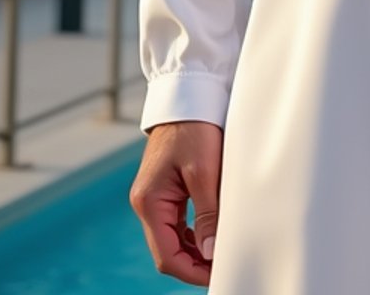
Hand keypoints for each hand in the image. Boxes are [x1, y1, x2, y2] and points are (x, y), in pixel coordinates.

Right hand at [129, 120, 223, 286]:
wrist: (188, 95)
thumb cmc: (195, 128)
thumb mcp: (205, 171)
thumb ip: (207, 214)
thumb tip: (210, 254)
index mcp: (149, 202)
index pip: (167, 256)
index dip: (192, 271)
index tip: (218, 274)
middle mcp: (147, 202)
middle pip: (168, 250)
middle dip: (194, 264)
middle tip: (223, 266)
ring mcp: (154, 196)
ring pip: (173, 238)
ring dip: (195, 250)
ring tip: (221, 253)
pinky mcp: (165, 189)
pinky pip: (176, 222)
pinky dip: (193, 233)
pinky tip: (211, 235)